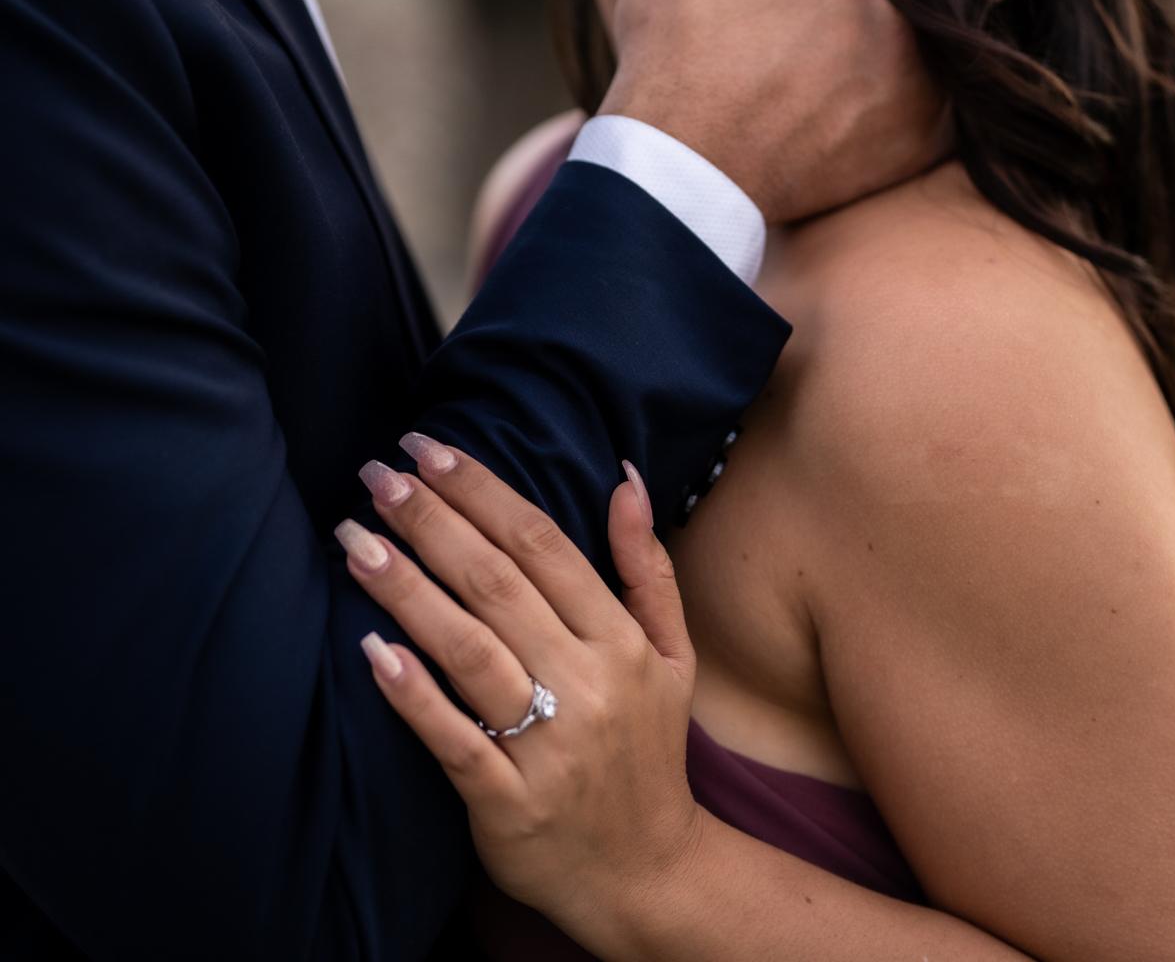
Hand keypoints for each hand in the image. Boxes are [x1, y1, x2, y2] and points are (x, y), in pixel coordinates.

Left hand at [337, 439, 702, 951]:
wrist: (650, 875)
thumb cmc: (647, 749)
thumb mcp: (672, 654)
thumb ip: (645, 565)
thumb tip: (623, 477)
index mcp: (620, 640)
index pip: (542, 544)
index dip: (482, 490)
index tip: (429, 449)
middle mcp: (586, 684)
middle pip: (496, 583)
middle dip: (431, 521)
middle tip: (377, 476)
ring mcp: (547, 746)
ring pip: (468, 649)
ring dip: (407, 588)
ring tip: (354, 540)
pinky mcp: (508, 804)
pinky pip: (454, 740)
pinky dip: (412, 694)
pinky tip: (372, 648)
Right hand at [601, 0, 946, 225]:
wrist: (677, 166)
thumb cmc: (688, 25)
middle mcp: (932, 14)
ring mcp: (932, 88)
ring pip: (940, 26)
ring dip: (910, 11)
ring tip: (839, 12)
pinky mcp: (915, 146)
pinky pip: (934, 100)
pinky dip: (906, 80)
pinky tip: (849, 71)